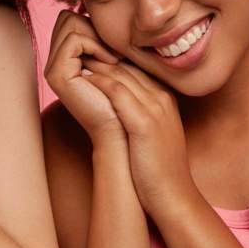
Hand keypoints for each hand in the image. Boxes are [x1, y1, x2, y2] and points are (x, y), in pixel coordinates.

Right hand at [43, 10, 123, 143]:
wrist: (122, 131)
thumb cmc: (125, 99)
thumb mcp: (117, 64)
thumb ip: (107, 42)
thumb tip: (105, 16)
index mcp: (66, 59)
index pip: (73, 19)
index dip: (96, 26)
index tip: (116, 48)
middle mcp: (55, 62)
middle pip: (67, 17)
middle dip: (94, 27)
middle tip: (114, 51)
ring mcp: (53, 68)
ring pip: (69, 22)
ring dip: (97, 36)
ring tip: (114, 58)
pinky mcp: (57, 74)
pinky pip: (74, 39)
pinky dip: (96, 44)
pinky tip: (111, 62)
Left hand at [80, 60, 195, 211]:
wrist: (173, 196)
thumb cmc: (158, 171)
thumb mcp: (151, 136)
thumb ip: (138, 116)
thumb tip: (114, 110)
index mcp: (164, 100)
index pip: (135, 69)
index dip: (111, 60)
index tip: (89, 56)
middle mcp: (162, 98)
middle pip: (127, 67)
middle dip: (101, 56)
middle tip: (77, 50)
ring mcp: (155, 109)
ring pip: (121, 74)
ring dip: (97, 64)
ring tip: (75, 58)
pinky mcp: (144, 123)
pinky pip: (118, 92)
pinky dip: (99, 82)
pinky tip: (82, 79)